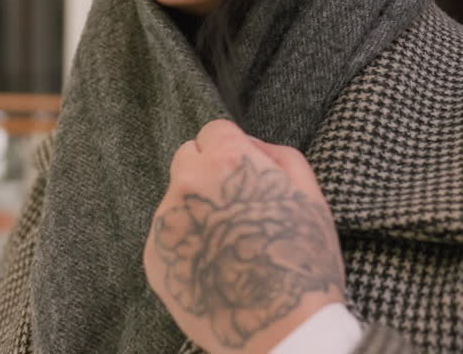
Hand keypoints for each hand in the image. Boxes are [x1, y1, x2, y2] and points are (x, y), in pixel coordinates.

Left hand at [144, 120, 345, 352]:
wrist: (282, 331)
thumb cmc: (303, 263)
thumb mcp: (310, 195)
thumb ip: (277, 155)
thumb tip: (252, 144)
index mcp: (226, 162)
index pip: (214, 131)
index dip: (232, 150)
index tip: (244, 175)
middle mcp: (186, 185)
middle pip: (187, 158)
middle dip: (207, 172)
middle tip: (235, 208)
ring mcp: (165, 222)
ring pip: (176, 199)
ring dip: (196, 210)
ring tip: (228, 246)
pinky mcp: (153, 257)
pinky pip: (167, 236)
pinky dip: (185, 244)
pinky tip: (213, 266)